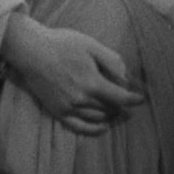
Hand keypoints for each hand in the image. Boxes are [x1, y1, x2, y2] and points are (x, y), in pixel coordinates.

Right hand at [2, 17, 143, 134]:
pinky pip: (79, 127)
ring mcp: (68, 107)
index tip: (141, 99)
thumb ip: (112, 61)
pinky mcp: (57, 111)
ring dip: (110, 115)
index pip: (120, 98)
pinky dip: (93, 129)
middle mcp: (81, 99)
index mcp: (92, 82)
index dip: (134, 99)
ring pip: (97, 117)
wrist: (32, 51)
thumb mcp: (92, 45)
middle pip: (110, 108)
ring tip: (117, 109)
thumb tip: (125, 76)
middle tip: (128, 100)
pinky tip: (103, 127)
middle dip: (122, 105)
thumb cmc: (63, 44)